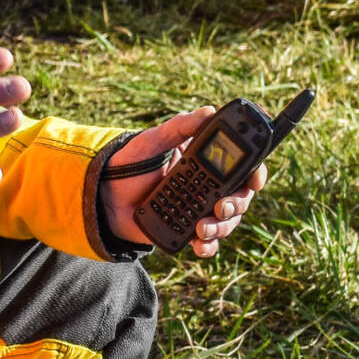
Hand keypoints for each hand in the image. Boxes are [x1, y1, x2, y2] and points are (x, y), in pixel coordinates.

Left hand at [102, 109, 267, 258]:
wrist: (102, 197)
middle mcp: (207, 186)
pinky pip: (207, 242)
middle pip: (239, 197)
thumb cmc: (128, 163)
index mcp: (205, 162)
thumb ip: (179, 127)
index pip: (241, 167)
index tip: (256, 180)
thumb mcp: (152, 140)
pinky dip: (208, 247)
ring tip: (202, 228)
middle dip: (236, 204)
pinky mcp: (186, 231)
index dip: (255, 173)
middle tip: (219, 206)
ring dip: (222, 227)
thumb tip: (208, 111)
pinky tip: (201, 246)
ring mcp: (198, 210)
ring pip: (226, 221)